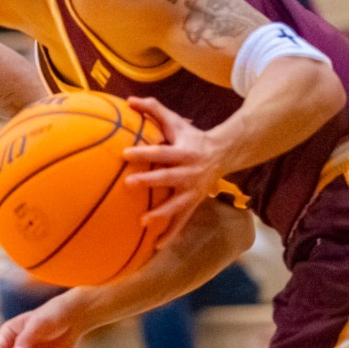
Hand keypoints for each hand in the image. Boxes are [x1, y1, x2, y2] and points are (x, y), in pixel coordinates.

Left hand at [122, 97, 231, 239]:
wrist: (222, 154)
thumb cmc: (190, 136)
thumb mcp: (175, 122)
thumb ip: (154, 110)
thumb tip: (129, 100)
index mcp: (184, 152)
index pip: (162, 152)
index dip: (146, 152)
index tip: (126, 153)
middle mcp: (190, 172)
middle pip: (169, 178)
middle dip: (150, 181)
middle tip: (129, 183)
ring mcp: (193, 191)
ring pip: (177, 205)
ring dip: (161, 214)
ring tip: (143, 222)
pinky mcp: (193, 204)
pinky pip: (182, 222)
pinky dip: (170, 235)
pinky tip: (156, 247)